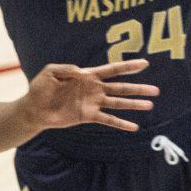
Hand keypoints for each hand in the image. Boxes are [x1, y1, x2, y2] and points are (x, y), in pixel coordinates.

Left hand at [22, 59, 154, 132]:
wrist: (34, 109)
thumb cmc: (40, 87)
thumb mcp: (50, 72)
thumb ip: (66, 69)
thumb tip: (82, 72)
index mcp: (88, 75)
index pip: (112, 70)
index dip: (128, 67)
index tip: (145, 64)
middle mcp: (94, 89)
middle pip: (121, 87)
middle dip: (138, 88)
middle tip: (156, 90)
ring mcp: (93, 103)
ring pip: (118, 103)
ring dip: (134, 105)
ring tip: (150, 105)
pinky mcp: (88, 116)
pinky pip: (108, 120)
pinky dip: (121, 124)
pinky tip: (134, 127)